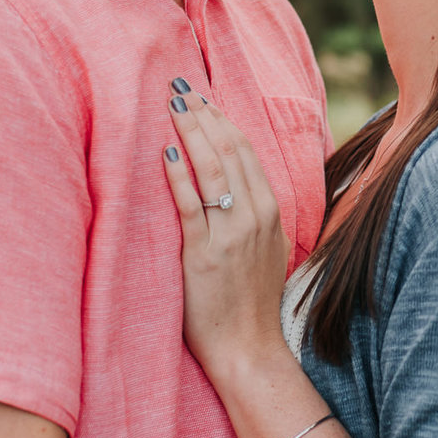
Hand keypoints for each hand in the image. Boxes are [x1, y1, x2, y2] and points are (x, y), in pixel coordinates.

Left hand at [163, 92, 293, 381]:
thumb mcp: (267, 250)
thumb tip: (235, 185)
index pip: (246, 152)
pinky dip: (179, 177)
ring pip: (213, 170)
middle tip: (180, 88)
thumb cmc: (249, 302)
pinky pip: (191, 206)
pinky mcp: (203, 255)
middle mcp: (254, 217)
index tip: (203, 97)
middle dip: (205, 116)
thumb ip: (255, 216)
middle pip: (230, 151)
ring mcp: (230, 235)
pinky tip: (167, 153)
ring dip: (191, 133)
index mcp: (270, 211)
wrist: (248, 349)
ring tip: (171, 106)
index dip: (223, 120)